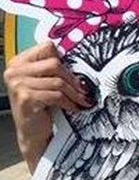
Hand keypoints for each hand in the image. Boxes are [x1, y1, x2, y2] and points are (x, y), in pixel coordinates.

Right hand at [3, 42, 91, 168]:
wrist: (31, 131)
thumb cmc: (40, 104)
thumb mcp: (44, 82)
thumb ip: (53, 67)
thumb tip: (78, 56)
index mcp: (18, 62)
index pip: (47, 47)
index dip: (63, 59)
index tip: (72, 70)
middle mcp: (14, 71)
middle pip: (55, 64)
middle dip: (72, 78)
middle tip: (83, 88)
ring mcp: (18, 85)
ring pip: (58, 81)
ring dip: (74, 92)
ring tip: (81, 98)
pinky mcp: (26, 98)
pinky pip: (56, 95)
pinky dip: (69, 102)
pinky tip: (74, 107)